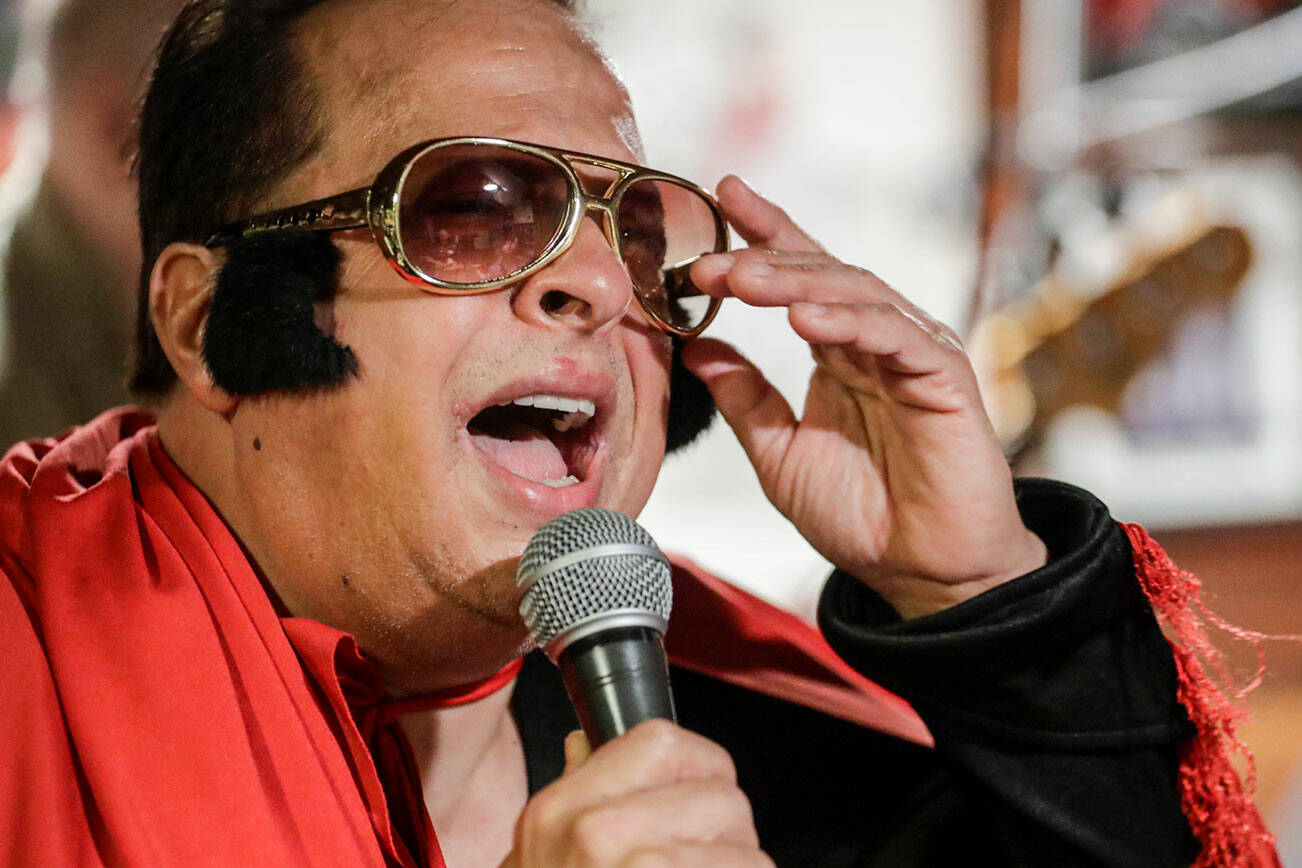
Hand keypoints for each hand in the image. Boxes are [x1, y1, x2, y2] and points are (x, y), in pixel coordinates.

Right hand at [501, 722, 771, 866]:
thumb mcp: (535, 858)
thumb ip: (570, 796)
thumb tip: (583, 746)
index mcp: (559, 811)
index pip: (662, 741)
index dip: (700, 768)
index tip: (702, 798)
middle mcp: (595, 835)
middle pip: (719, 795)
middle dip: (729, 835)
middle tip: (706, 861)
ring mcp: (638, 867)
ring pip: (744, 847)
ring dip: (737, 867)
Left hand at [683, 176, 1046, 618]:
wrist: (921, 573)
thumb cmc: (860, 515)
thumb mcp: (778, 453)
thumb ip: (744, 397)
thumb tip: (696, 344)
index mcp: (839, 352)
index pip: (801, 276)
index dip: (765, 232)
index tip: (721, 194)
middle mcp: (877, 341)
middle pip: (823, 273)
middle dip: (763, 259)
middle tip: (707, 262)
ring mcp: (914, 354)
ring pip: (857, 293)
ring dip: (797, 282)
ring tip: (743, 279)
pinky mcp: (946, 378)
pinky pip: (897, 336)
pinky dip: (851, 322)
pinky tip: (806, 321)